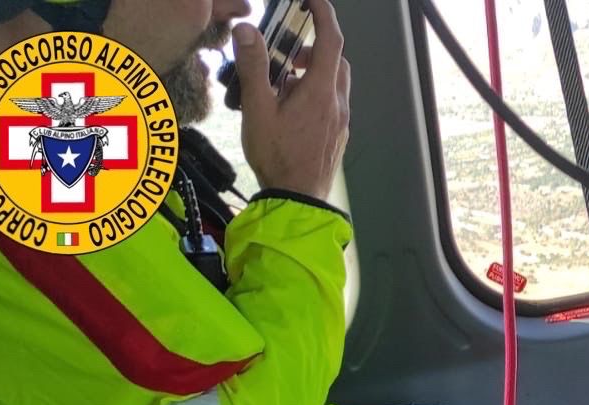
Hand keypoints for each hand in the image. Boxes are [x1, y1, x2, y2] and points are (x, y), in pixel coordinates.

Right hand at [232, 0, 350, 200]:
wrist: (297, 200)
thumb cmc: (277, 157)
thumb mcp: (257, 109)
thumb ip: (253, 67)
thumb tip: (248, 30)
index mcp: (321, 91)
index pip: (331, 39)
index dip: (324, 13)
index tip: (312, 0)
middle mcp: (338, 104)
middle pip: (335, 60)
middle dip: (314, 47)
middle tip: (287, 53)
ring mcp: (341, 121)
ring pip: (335, 82)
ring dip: (314, 72)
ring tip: (283, 84)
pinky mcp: (337, 136)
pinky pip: (332, 103)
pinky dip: (316, 93)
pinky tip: (291, 109)